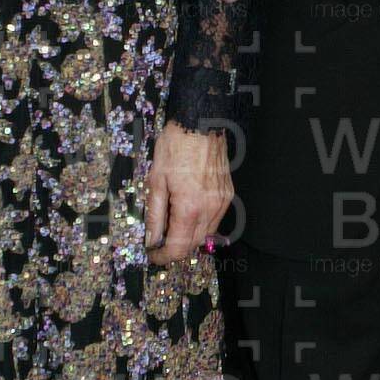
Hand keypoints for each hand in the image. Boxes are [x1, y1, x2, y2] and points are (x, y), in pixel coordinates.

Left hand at [145, 122, 231, 265]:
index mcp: (190, 208)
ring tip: (171, 223)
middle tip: (158, 241)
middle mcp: (210, 209)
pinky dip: (200, 223)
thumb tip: (152, 239)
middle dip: (175, 248)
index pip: (178, 248)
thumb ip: (155, 215)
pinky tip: (187, 212)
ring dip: (188, 236)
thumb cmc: (176, 146)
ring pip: (206, 234)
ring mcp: (222, 203)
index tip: (153, 254)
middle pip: (193, 245)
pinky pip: (214, 220)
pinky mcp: (228, 195)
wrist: (200, 123)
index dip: (163, 256)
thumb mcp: (155, 181)